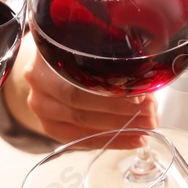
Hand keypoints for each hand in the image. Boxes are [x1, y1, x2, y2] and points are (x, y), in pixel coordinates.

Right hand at [7, 41, 158, 142]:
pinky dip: (110, 141)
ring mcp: (40, 104)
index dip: (113, 86)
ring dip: (118, 127)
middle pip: (79, 99)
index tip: (143, 95)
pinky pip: (81, 139)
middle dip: (119, 109)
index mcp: (49, 49)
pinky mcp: (49, 126)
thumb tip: (149, 85)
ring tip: (145, 127)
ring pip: (80, 121)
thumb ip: (117, 58)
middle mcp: (38, 77)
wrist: (53, 68)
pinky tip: (132, 139)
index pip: (81, 72)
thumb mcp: (95, 46)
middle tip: (149, 114)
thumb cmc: (82, 55)